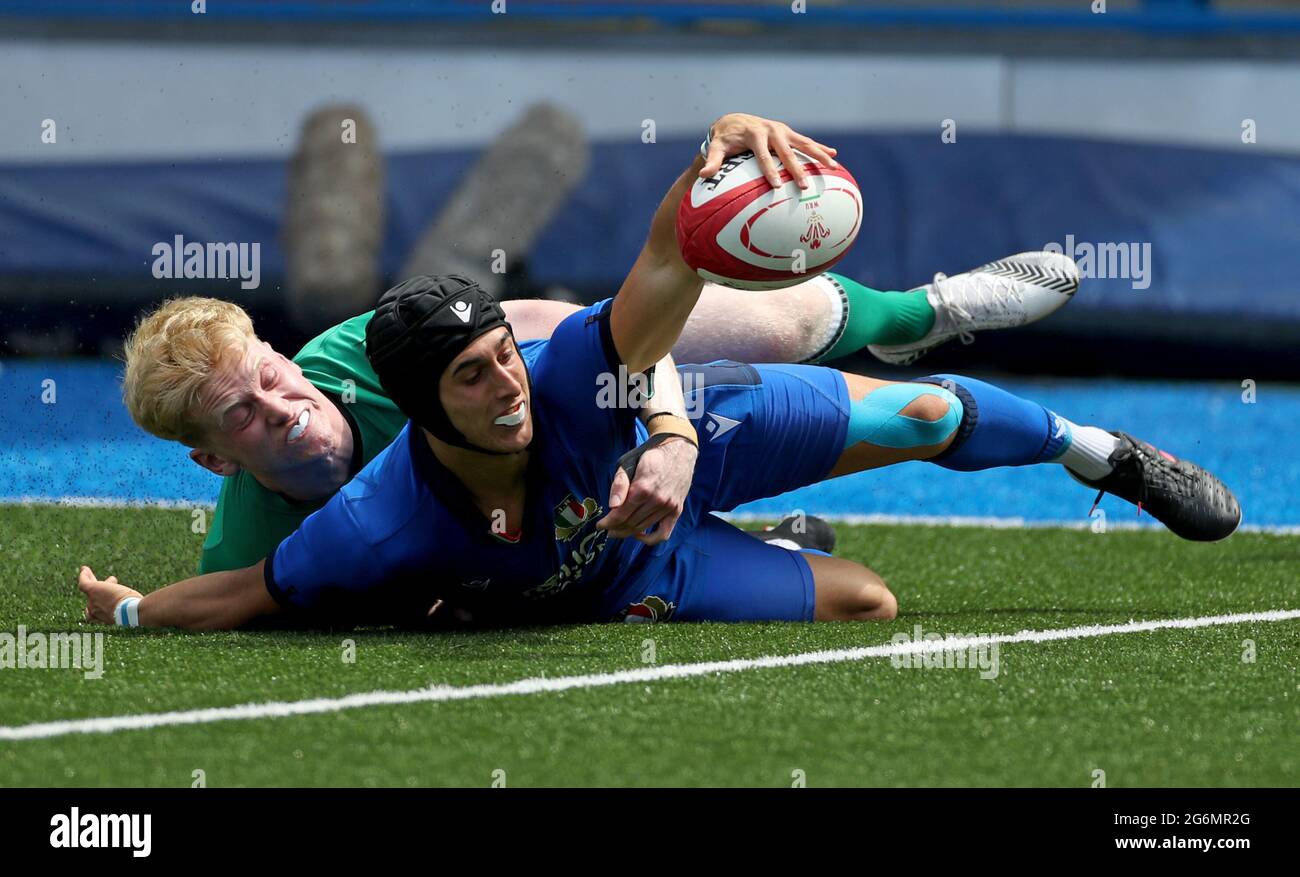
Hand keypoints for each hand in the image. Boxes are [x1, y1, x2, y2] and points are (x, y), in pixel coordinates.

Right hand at [78, 565, 141, 624]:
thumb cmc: (134, 613)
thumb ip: (129, 605)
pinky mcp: (92, 590)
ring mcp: (92, 600)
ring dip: (90, 579)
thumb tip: (136, 599)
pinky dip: (84, 576)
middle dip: (101, 590)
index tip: (109, 597)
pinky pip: (84, 582)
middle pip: (94, 599)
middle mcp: (95, 612)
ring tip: (87, 571)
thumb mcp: (130, 609)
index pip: (98, 612)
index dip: (102, 604)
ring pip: (89, 588)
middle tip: (106, 582)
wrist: (130, 612)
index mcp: (105, 618)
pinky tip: (85, 569)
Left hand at [597, 437, 697, 544]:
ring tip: (619, 531)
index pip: (621, 514)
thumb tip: (613, 506)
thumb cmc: (649, 456)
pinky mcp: (677, 510)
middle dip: (616, 528)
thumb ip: (619, 484)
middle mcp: (657, 500)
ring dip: (628, 532)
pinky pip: (664, 533)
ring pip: (643, 528)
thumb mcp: (628, 463)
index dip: (608, 522)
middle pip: (631, 523)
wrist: (678, 450)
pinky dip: (651, 539)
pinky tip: (640, 535)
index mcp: (643, 488)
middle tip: (608, 529)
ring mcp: (668, 506)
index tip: (600, 525)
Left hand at [701, 112, 838, 188]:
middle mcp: (772, 130)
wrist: (735, 121)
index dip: (769, 170)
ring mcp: (783, 130)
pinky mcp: (789, 133)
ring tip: (833, 167)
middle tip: (804, 185)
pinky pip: (806, 142)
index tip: (776, 186)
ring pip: (803, 143)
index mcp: (755, 134)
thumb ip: (712, 161)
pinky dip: (820, 148)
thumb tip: (703, 175)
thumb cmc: (725, 139)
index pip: (762, 155)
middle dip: (796, 168)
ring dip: (818, 155)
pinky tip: (834, 156)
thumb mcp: (716, 148)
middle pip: (786, 151)